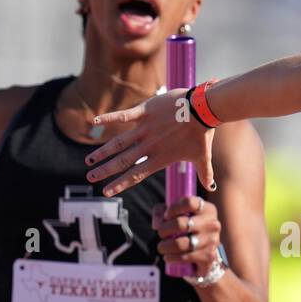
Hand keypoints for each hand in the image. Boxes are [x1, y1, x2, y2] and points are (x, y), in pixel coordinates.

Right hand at [84, 88, 215, 196]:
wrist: (204, 109)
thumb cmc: (203, 134)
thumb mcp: (203, 158)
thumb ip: (204, 174)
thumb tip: (211, 188)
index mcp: (160, 158)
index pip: (136, 175)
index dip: (120, 184)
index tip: (106, 192)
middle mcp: (149, 146)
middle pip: (122, 161)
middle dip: (105, 171)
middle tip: (90, 178)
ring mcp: (145, 129)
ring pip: (118, 143)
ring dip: (102, 152)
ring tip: (89, 160)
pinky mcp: (145, 112)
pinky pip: (123, 116)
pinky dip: (108, 118)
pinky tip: (93, 122)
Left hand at [153, 195, 221, 278]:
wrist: (205, 251)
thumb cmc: (188, 228)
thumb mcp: (175, 214)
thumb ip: (161, 212)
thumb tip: (157, 224)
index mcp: (207, 209)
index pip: (189, 203)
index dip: (173, 209)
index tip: (166, 216)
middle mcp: (212, 224)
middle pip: (181, 224)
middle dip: (164, 230)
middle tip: (161, 233)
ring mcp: (212, 241)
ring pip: (180, 244)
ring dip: (165, 246)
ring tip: (161, 247)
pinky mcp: (208, 257)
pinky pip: (184, 257)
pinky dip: (171, 257)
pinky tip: (167, 256)